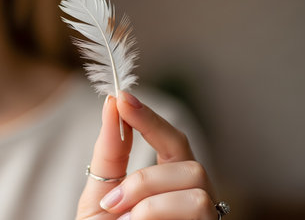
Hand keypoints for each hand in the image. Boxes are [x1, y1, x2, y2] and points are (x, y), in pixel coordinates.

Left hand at [76, 91, 217, 219]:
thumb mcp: (100, 196)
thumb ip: (110, 153)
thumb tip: (112, 104)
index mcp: (171, 184)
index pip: (171, 140)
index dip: (150, 118)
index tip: (122, 97)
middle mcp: (194, 196)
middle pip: (190, 161)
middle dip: (145, 178)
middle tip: (112, 203)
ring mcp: (204, 217)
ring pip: (195, 186)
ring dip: (149, 202)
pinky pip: (193, 209)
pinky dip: (153, 216)